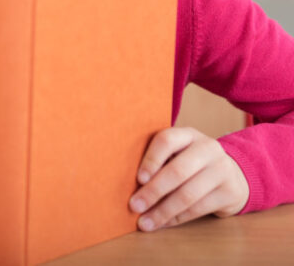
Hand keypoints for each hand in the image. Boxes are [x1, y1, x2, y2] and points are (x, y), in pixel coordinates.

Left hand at [129, 127, 249, 230]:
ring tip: (144, 223)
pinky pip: (198, 209)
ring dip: (163, 211)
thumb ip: (158, 161)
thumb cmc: (190, 163)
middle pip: (178, 170)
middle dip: (153, 191)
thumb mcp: (177, 153)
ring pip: (188, 194)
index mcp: (188, 135)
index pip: (167, 140)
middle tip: (134, 206)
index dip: (151, 159)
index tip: (138, 179)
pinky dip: (176, 218)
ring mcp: (222, 170)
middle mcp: (208, 149)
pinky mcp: (229, 192)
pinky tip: (162, 223)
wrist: (232, 175)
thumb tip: (128, 184)